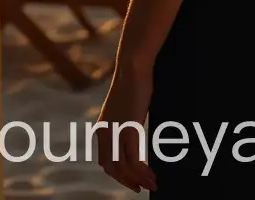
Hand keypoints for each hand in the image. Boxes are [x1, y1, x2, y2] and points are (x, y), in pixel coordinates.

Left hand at [95, 62, 156, 192]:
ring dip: (138, 179)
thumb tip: (133, 130)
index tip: (132, 180)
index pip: (105, 160)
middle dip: (126, 181)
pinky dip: (143, 172)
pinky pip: (134, 161)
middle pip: (111, 168)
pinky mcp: (129, 129)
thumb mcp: (125, 107)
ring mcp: (116, 132)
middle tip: (141, 187)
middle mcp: (105, 132)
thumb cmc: (133, 82)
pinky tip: (152, 175)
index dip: (117, 174)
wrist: (133, 66)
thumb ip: (124, 121)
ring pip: (123, 168)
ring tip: (152, 184)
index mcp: (102, 127)